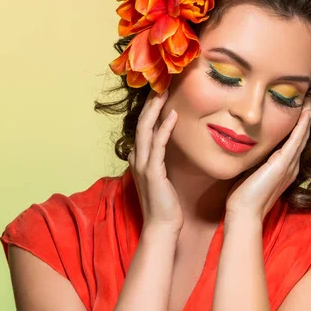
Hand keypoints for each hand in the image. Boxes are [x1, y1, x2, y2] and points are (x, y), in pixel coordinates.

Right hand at [127, 89, 183, 231]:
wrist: (161, 226)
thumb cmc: (165, 203)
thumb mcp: (160, 178)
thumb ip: (158, 161)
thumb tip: (160, 148)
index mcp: (139, 159)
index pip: (142, 128)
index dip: (149, 109)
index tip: (159, 92)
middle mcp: (137, 158)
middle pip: (141, 123)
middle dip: (150, 103)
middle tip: (160, 83)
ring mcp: (143, 165)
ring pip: (146, 130)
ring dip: (155, 109)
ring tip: (164, 91)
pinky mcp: (152, 172)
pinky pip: (158, 145)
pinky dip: (164, 129)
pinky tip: (173, 116)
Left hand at [225, 96, 310, 220]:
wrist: (244, 212)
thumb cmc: (244, 195)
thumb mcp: (252, 172)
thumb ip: (257, 160)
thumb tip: (249, 145)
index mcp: (285, 168)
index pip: (295, 142)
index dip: (299, 125)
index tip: (299, 108)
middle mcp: (291, 166)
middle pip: (303, 136)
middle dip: (306, 117)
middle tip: (309, 98)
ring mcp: (289, 165)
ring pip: (302, 135)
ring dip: (307, 116)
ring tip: (310, 100)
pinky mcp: (283, 163)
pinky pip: (297, 139)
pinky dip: (302, 124)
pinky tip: (306, 111)